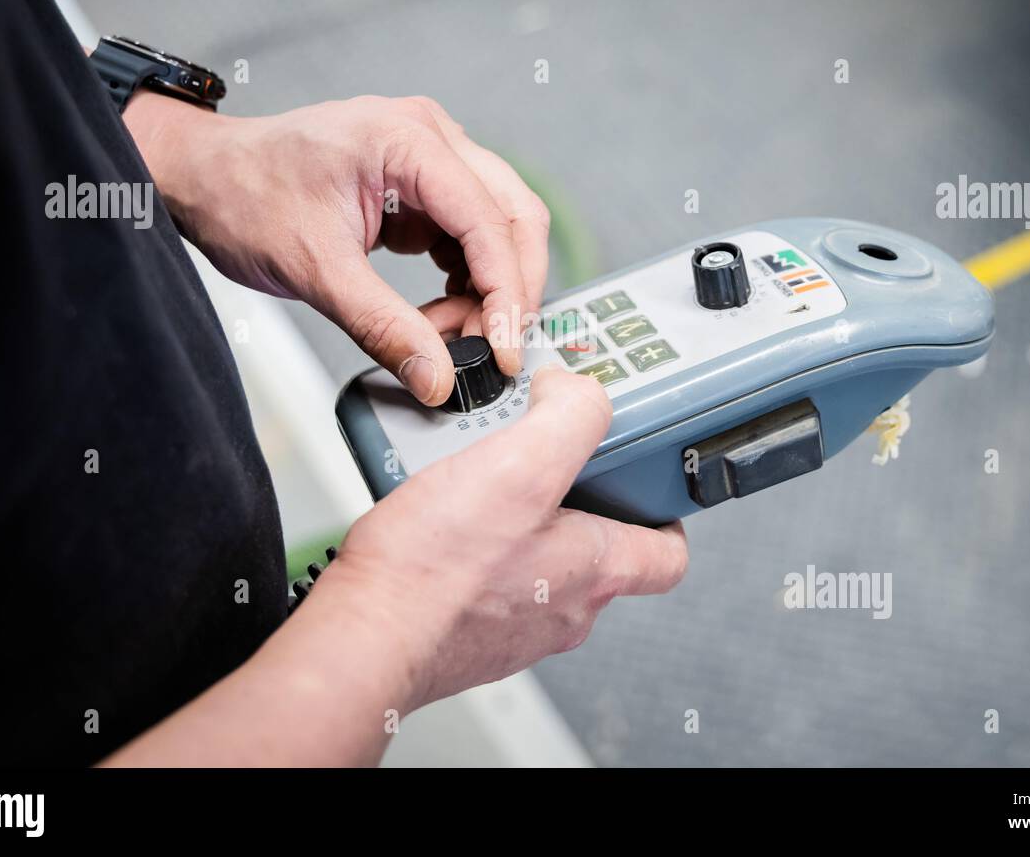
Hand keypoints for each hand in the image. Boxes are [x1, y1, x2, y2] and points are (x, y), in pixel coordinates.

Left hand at [125, 93, 550, 403]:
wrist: (202, 179)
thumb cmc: (243, 196)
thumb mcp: (315, 270)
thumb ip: (384, 326)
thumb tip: (438, 376)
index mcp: (407, 139)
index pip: (488, 219)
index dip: (506, 292)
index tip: (504, 350)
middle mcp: (429, 137)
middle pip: (513, 215)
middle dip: (509, 289)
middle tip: (490, 349)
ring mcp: (428, 158)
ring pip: (498, 227)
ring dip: (488, 288)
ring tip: (447, 334)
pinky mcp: (419, 186)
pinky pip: (468, 235)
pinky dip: (466, 280)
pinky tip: (439, 313)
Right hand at [308, 365, 688, 709]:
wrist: (362, 637)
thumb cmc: (436, 569)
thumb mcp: (520, 463)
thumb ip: (569, 416)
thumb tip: (577, 392)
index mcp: (596, 570)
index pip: (666, 554)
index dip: (662, 512)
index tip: (642, 479)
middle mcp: (564, 609)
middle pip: (595, 549)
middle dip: (569, 497)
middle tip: (534, 456)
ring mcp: (514, 628)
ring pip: (534, 561)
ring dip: (511, 518)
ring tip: (470, 479)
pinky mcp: (466, 633)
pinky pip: (482, 580)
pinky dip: (466, 547)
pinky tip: (433, 521)